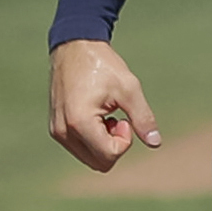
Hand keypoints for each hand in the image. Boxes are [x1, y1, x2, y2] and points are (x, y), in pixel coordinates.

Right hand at [48, 38, 161, 173]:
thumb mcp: (129, 89)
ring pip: (89, 158)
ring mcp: (57, 131)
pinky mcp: (56, 128)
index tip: (124, 118)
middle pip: (99, 164)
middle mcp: (64, 131)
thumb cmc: (103, 65)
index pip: (108, 155)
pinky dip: (93, 139)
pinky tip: (96, 116)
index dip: (124, 141)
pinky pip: (79, 148)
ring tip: (106, 116)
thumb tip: (156, 143)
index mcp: (79, 122)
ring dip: (104, 143)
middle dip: (114, 146)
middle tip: (117, 119)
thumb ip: (143, 117)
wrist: (75, 47)